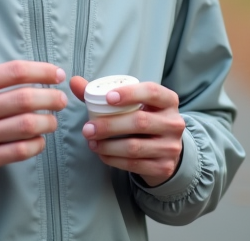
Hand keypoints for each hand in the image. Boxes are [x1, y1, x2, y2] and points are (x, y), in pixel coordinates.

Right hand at [0, 61, 66, 187]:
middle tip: (60, 100)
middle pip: (25, 98)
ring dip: (47, 122)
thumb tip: (37, 75)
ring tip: (51, 121)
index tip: (57, 74)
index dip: (42, 71)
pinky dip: (37, 144)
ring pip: (26, 125)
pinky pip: (20, 150)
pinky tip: (39, 140)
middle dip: (51, 98)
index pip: (15, 71)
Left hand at [69, 76, 184, 187]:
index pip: (151, 92)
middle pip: (140, 122)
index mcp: (168, 100)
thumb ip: (102, 93)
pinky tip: (102, 154)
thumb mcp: (131, 104)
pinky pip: (134, 164)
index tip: (107, 98)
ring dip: (108, 146)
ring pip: (135, 147)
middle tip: (87, 129)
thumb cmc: (143, 118)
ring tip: (91, 143)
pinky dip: (114, 159)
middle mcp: (174, 122)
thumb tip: (74, 82)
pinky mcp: (164, 167)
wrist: (166, 149)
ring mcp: (171, 147)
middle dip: (109, 126)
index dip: (130, 94)